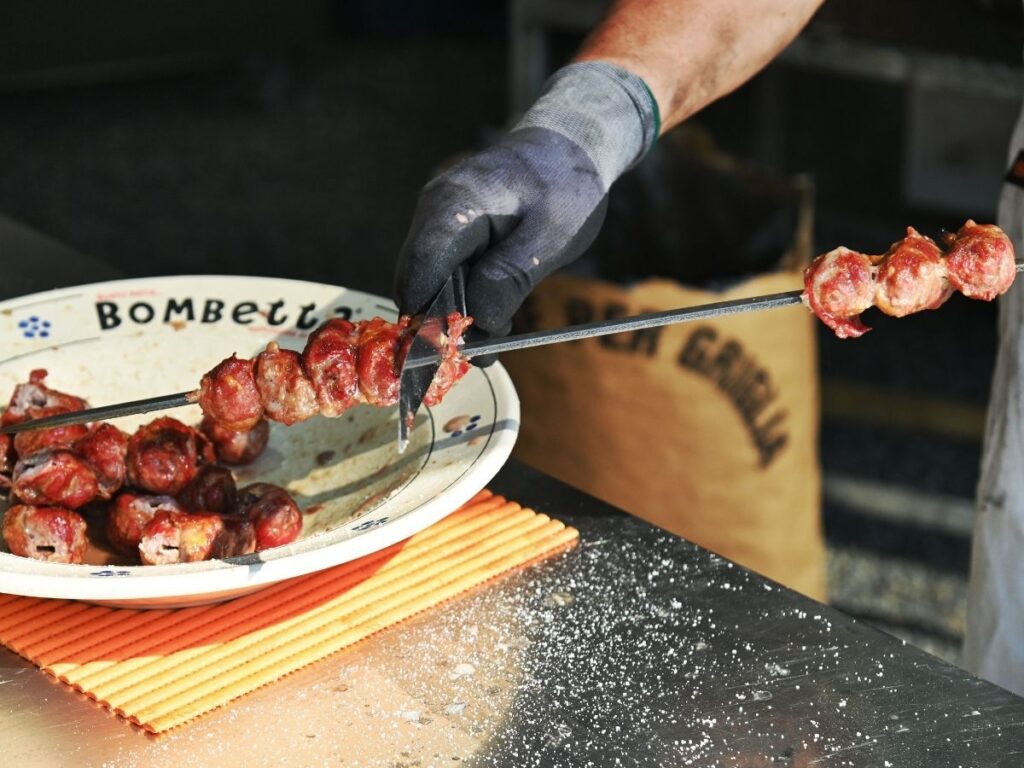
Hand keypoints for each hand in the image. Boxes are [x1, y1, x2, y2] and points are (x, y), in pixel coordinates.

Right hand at [394, 62, 658, 353]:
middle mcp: (433, 211)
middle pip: (419, 285)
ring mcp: (438, 220)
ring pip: (431, 283)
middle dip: (446, 324)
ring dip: (459, 314)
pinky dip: (466, 297)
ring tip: (499, 334)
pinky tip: (496, 310)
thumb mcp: (551, 238)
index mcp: (453, 207)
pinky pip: (446, 273)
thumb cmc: (566, 187)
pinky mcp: (450, 231)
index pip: (418, 275)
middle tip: (488, 352)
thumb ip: (510, 278)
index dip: (428, 321)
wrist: (571, 145)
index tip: (456, 353)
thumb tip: (478, 321)